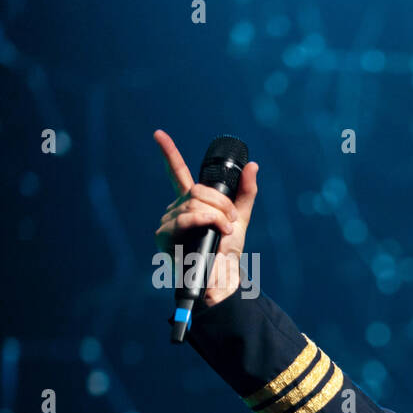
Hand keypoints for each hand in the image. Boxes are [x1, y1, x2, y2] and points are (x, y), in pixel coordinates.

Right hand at [153, 129, 258, 307]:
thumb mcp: (240, 218)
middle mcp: (175, 210)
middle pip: (197, 190)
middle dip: (221, 203)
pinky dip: (209, 221)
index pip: (177, 173)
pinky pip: (188, 217)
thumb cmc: (227, 252)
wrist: (223, 278)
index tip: (158, 134)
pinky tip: (218, 232)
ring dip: (218, 215)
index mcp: (190, 203)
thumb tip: (254, 166)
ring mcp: (168, 222)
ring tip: (225, 231)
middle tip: (231, 221)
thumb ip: (245, 192)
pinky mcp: (165, 236)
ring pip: (194, 203)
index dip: (168, 153)